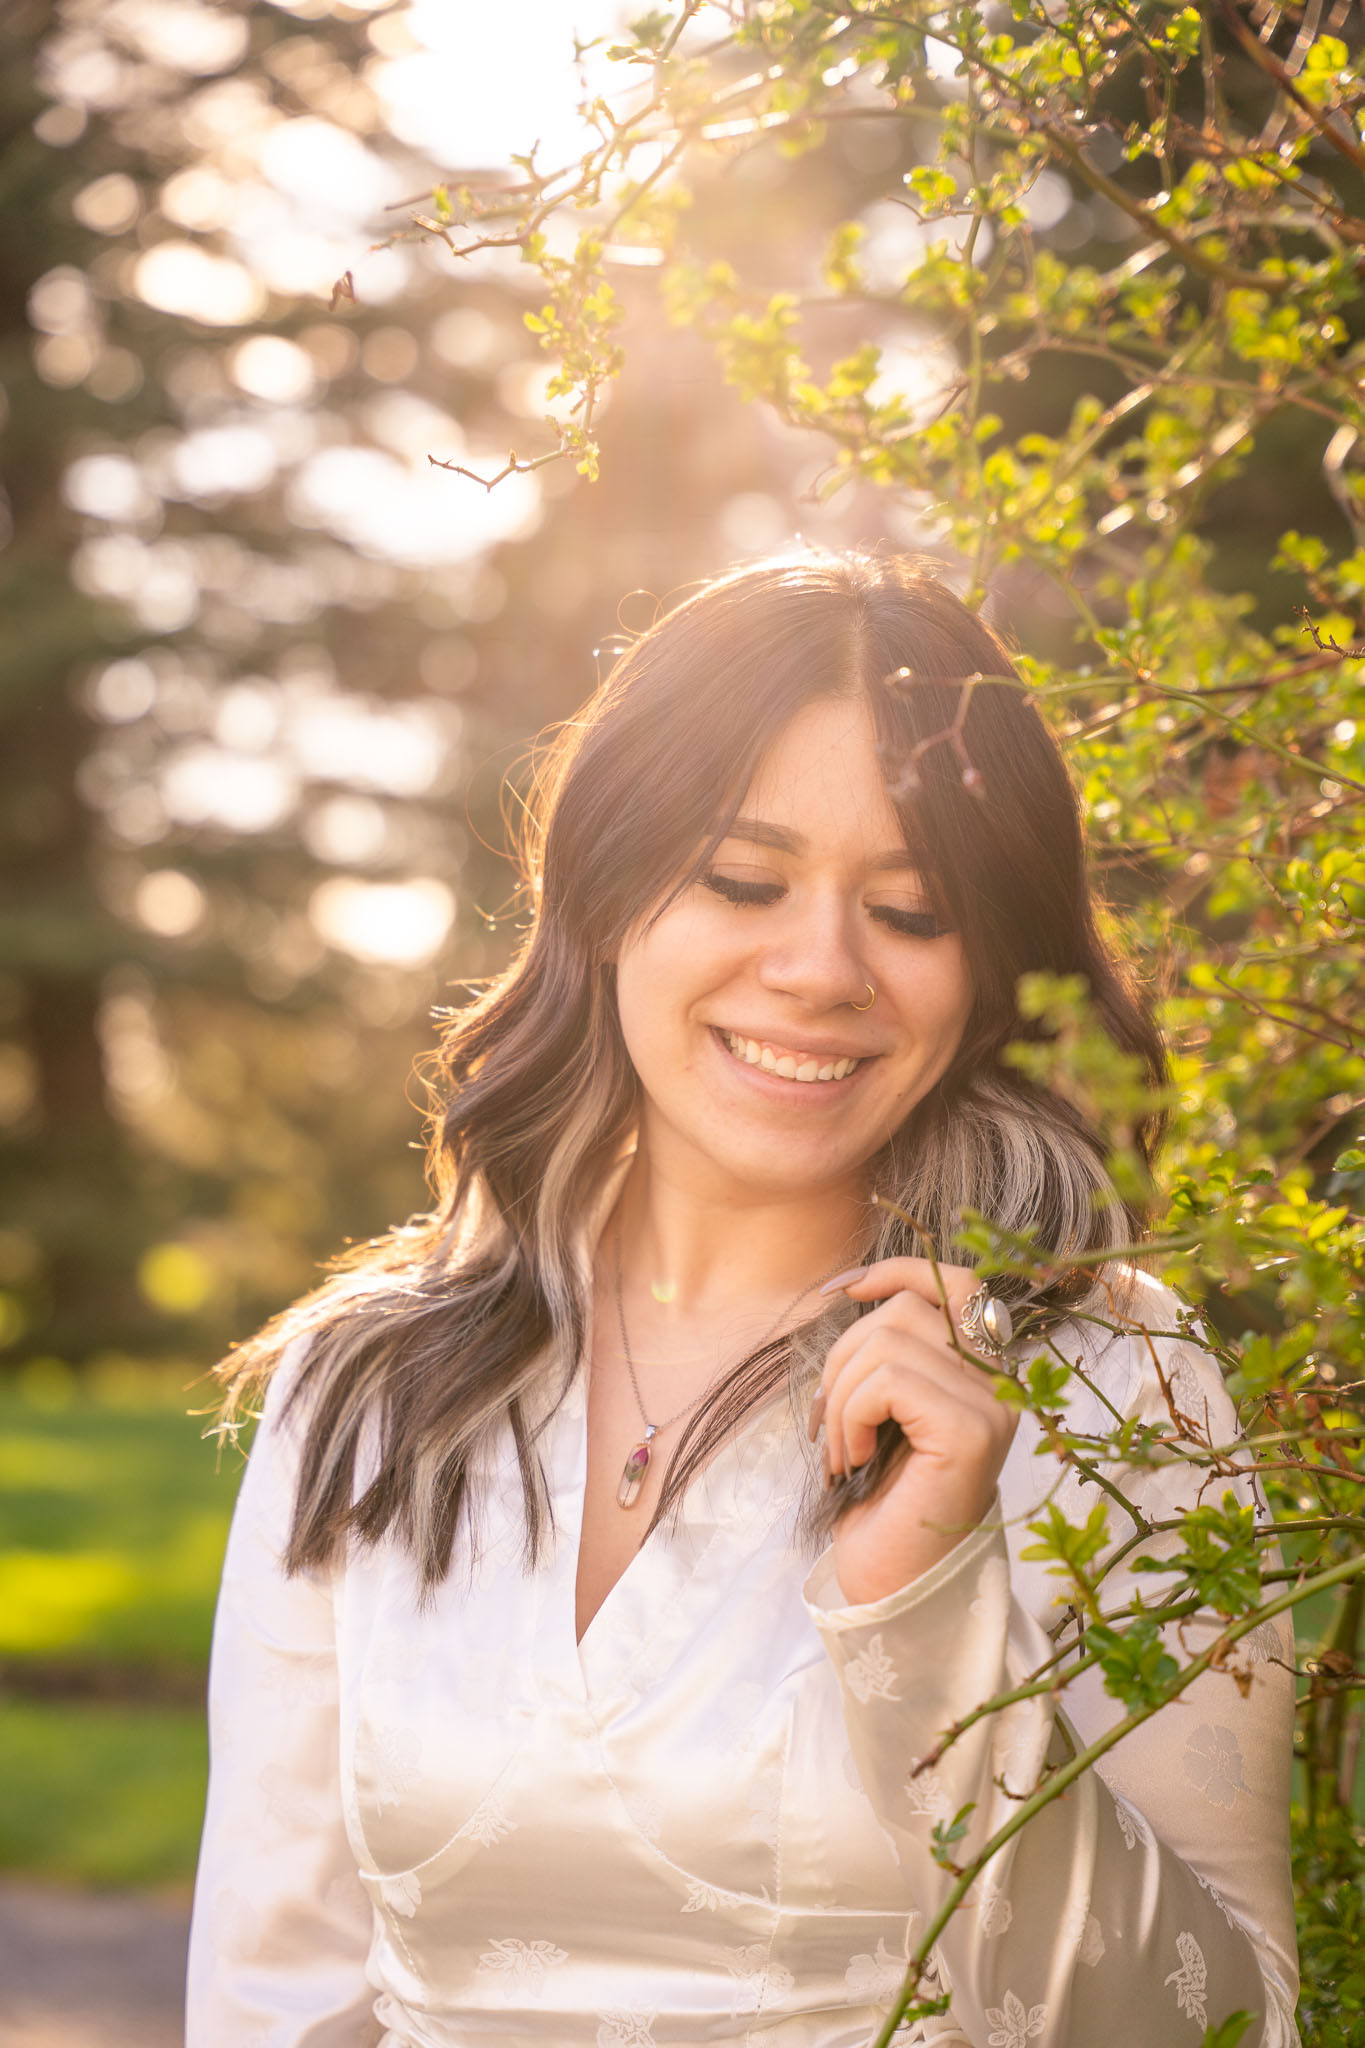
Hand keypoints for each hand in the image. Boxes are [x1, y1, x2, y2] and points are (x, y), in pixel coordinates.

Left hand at [811, 1259, 1018, 1604]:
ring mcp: (993, 1406)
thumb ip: (886, 1353)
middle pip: (904, 1309)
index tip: (843, 1290)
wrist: (891, 1585)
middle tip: (828, 1427)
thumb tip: (853, 1288)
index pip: (955, 1282)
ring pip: (889, 1342)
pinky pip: (889, 1379)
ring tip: (843, 1452)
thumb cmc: (881, 1503)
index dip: (898, 1271)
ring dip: (840, 1397)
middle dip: (842, 1360)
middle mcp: (1001, 1383)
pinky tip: (856, 1461)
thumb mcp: (878, 1410)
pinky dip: (851, 1415)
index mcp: (981, 1372)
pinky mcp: (972, 1432)